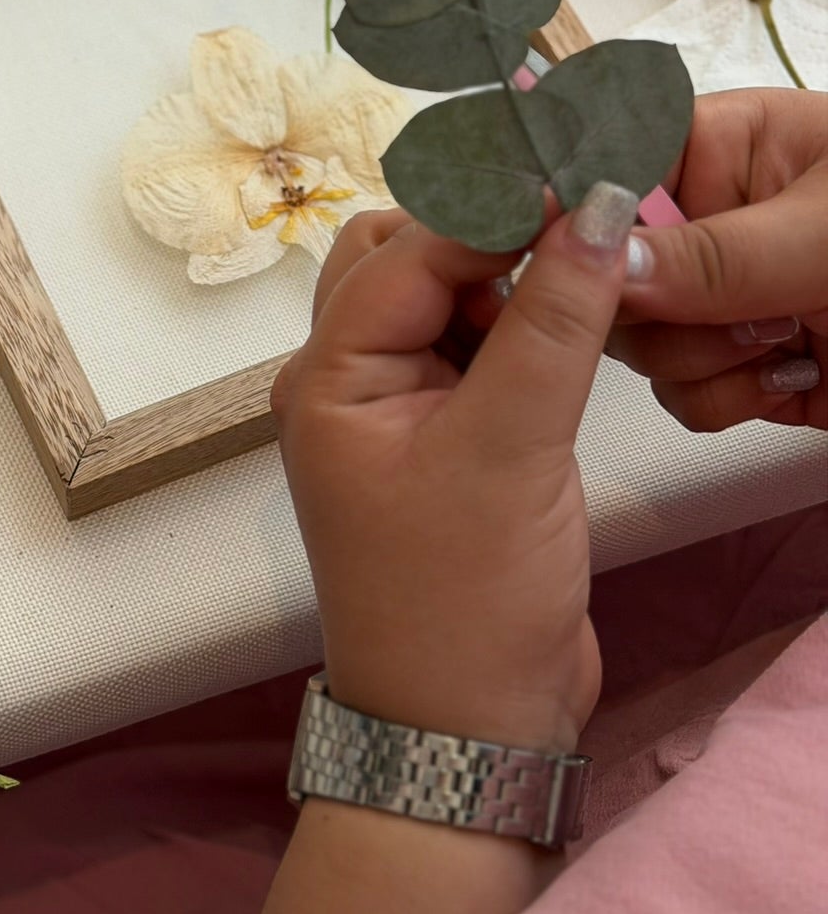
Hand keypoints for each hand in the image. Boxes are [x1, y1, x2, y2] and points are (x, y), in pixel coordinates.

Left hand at [274, 183, 641, 757]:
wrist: (471, 734)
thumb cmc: (464, 605)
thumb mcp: (511, 451)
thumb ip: (551, 324)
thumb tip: (587, 209)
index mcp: (327, 378)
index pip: (404, 253)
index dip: (485, 209)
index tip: (570, 180)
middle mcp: (346, 382)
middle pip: (404, 257)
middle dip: (481, 231)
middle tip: (572, 223)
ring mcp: (395, 411)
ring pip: (442, 299)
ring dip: (503, 276)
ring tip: (582, 269)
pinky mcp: (447, 439)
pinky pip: (475, 349)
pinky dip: (519, 324)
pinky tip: (573, 324)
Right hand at [611, 89, 827, 432]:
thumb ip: (722, 252)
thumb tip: (607, 264)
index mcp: (727, 146)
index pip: (610, 162)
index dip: (579, 209)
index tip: (567, 253)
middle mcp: (716, 220)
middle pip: (609, 268)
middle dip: (657, 306)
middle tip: (733, 311)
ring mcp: (732, 299)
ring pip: (642, 342)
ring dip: (703, 359)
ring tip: (783, 342)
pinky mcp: (754, 373)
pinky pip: (688, 397)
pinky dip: (731, 401)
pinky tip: (796, 376)